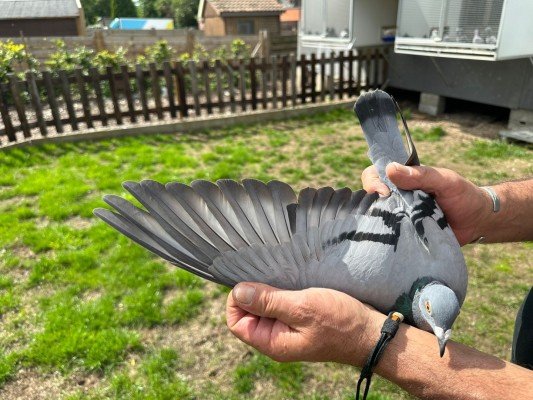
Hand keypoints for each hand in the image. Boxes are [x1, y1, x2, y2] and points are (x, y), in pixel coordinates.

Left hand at [226, 283, 383, 365]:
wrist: (370, 332)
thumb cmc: (339, 322)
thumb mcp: (301, 307)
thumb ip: (268, 301)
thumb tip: (237, 292)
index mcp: (272, 342)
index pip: (236, 322)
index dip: (237, 301)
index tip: (251, 282)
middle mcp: (276, 338)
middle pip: (249, 313)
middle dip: (255, 293)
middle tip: (271, 276)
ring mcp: (289, 329)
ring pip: (266, 306)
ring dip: (270, 290)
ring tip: (284, 278)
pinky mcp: (300, 320)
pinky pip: (282, 304)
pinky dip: (283, 292)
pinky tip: (292, 281)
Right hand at [361, 163, 488, 245]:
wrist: (478, 223)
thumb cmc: (463, 196)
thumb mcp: (445, 181)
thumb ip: (420, 175)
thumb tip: (389, 169)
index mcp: (402, 180)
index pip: (374, 175)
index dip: (372, 182)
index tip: (384, 193)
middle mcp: (396, 198)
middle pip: (369, 198)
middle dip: (373, 204)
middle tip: (388, 212)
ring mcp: (399, 218)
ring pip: (376, 219)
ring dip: (381, 223)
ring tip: (394, 227)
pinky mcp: (404, 236)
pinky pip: (388, 237)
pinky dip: (388, 239)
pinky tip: (394, 241)